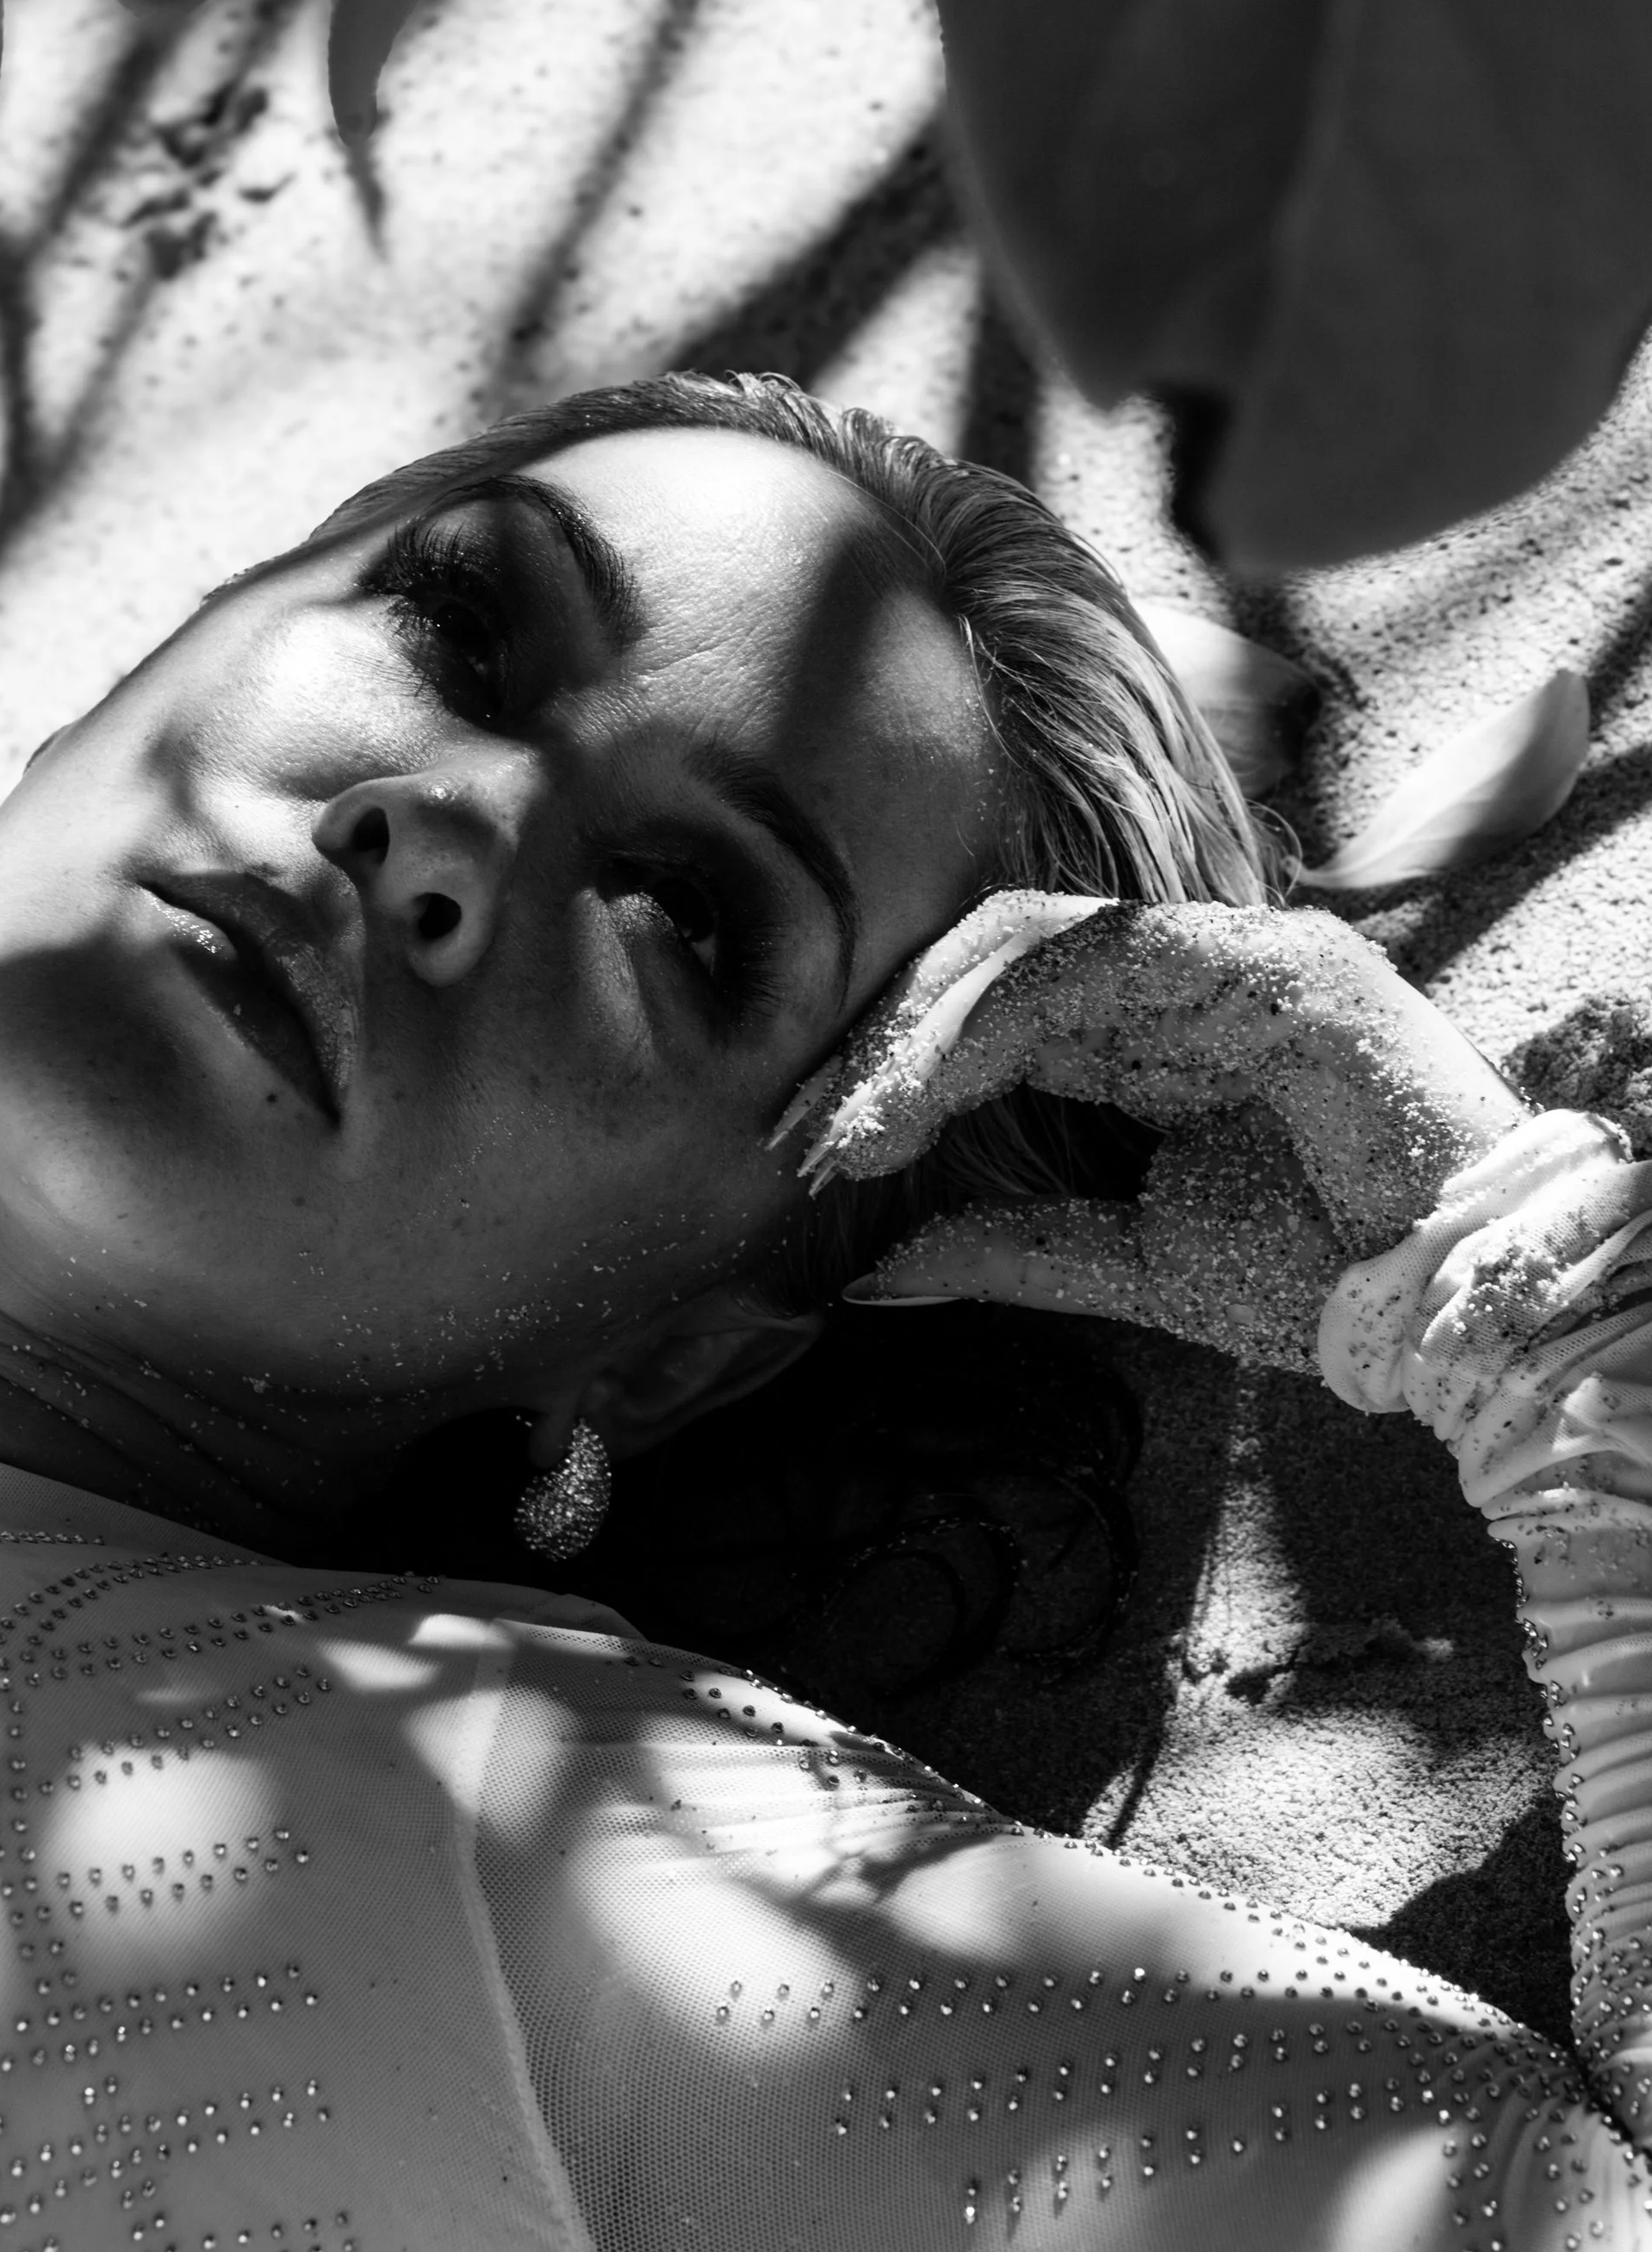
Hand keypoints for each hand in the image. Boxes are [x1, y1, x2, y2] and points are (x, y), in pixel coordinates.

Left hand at [783, 894, 1525, 1363]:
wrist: (1449, 1306)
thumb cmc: (1312, 1280)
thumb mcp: (1128, 1263)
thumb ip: (1008, 1249)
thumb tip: (871, 1275)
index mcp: (1146, 1030)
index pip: (988, 1009)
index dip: (890, 1070)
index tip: (810, 1154)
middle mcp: (1179, 973)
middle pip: (988, 957)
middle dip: (883, 1041)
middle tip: (802, 1131)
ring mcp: (1230, 953)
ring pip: (1031, 944)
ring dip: (926, 1031)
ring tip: (857, 1120)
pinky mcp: (1276, 963)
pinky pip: (1108, 961)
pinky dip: (1003, 1015)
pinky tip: (934, 1083)